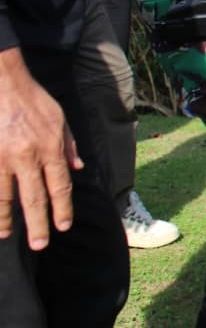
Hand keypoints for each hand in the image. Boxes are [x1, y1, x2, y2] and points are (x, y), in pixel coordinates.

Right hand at [0, 48, 79, 249]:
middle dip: (38, 223)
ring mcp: (4, 158)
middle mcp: (28, 156)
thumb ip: (69, 147)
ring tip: (7, 235)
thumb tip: (77, 169)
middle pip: (35, 197)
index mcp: (51, 148)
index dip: (61, 208)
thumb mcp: (60, 120)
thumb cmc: (33, 100)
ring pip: (6, 195)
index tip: (62, 226)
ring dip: (7, 218)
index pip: (59, 186)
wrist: (4, 83)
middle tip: (40, 245)